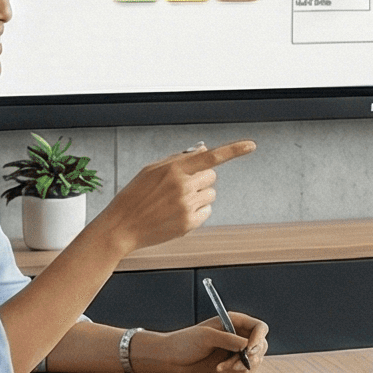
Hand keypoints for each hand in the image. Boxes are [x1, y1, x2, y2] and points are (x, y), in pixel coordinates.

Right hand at [92, 140, 253, 254]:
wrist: (121, 227)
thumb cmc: (134, 196)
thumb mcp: (151, 170)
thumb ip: (178, 159)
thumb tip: (203, 150)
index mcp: (174, 169)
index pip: (211, 156)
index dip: (234, 150)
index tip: (251, 145)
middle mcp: (183, 186)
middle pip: (212, 176)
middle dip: (201, 179)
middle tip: (180, 187)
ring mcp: (187, 206)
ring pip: (210, 194)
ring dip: (199, 196)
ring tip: (174, 202)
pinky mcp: (189, 223)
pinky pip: (207, 211)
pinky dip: (196, 211)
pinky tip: (176, 214)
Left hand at [133, 315, 270, 372]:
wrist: (170, 360)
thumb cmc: (184, 343)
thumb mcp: (206, 337)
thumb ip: (228, 339)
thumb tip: (247, 345)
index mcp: (234, 323)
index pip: (259, 328)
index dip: (259, 338)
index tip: (250, 350)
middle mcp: (237, 337)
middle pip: (261, 347)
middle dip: (250, 357)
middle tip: (234, 364)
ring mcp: (235, 353)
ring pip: (254, 362)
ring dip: (241, 368)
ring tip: (222, 369)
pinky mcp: (230, 367)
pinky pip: (244, 372)